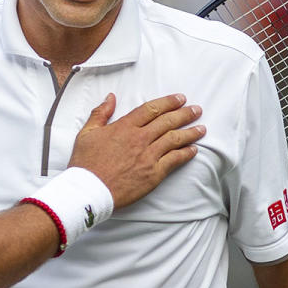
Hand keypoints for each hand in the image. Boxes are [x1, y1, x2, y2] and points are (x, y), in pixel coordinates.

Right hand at [68, 93, 203, 208]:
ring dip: (190, 132)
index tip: (179, 98)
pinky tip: (193, 150)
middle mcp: (139, 138)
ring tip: (202, 128)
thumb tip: (111, 97)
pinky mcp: (153, 174)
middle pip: (167, 121)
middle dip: (184, 114)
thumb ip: (100, 113)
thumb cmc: (85, 163)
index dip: (168, 102)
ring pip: (175, 139)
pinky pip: (174, 160)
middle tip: (196, 110)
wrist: (89, 190)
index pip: (151, 109)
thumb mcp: (87, 132)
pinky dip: (186, 154)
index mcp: (124, 126)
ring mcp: (148, 156)